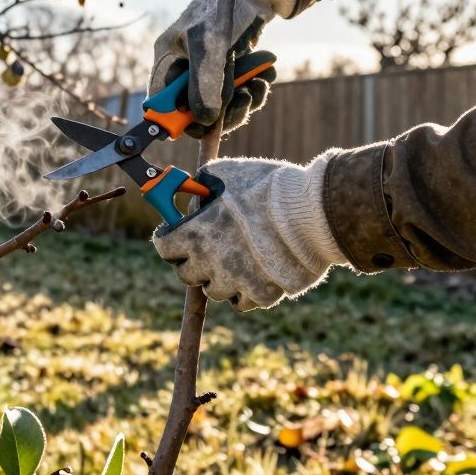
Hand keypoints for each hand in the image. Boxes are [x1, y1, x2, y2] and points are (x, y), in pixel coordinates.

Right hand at [151, 0, 294, 136]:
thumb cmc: (224, 9)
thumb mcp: (211, 46)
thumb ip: (205, 83)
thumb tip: (204, 121)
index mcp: (168, 62)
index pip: (162, 106)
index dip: (179, 122)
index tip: (205, 125)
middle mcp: (183, 71)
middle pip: (195, 114)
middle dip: (224, 111)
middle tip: (245, 98)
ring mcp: (205, 74)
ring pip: (221, 109)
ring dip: (245, 99)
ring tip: (260, 81)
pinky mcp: (227, 74)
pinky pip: (237, 96)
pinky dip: (254, 88)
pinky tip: (266, 73)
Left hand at [151, 151, 346, 310]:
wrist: (311, 214)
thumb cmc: (266, 188)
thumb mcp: (225, 173)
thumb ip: (205, 184)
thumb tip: (198, 188)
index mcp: (193, 235)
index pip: (164, 247)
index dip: (170, 239)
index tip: (178, 234)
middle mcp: (208, 264)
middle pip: (186, 274)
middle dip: (193, 261)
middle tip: (208, 247)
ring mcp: (234, 282)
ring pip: (214, 290)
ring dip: (219, 277)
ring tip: (235, 260)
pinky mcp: (260, 295)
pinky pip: (242, 301)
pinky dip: (244, 291)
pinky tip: (254, 274)